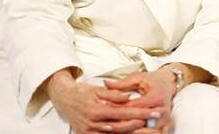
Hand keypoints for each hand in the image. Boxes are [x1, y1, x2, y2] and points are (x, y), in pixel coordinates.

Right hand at [45, 69, 160, 133]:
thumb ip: (114, 94)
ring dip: (132, 133)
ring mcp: (89, 132)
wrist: (63, 98)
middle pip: (122, 127)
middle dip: (140, 126)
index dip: (141, 113)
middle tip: (155, 122)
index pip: (124, 113)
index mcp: (97, 110)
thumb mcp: (97, 89)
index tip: (155, 111)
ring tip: (148, 130)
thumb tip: (128, 97)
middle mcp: (93, 123)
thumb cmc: (81, 92)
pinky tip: (130, 133)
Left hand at [105, 70, 175, 133]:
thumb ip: (122, 83)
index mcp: (156, 97)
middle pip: (138, 121)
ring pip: (144, 130)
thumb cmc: (153, 80)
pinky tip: (131, 131)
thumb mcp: (138, 78)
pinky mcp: (166, 125)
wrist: (169, 83)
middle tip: (105, 121)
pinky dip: (142, 133)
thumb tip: (105, 83)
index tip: (104, 106)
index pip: (133, 107)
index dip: (117, 107)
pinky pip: (152, 133)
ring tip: (116, 127)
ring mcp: (165, 120)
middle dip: (121, 121)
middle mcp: (162, 110)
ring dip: (131, 130)